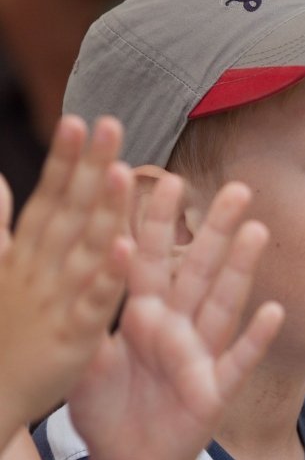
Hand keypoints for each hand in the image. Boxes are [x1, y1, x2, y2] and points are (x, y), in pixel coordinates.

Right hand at [0, 116, 131, 430]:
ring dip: (102, 210)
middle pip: (67, 212)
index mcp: (23, 257)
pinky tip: (126, 248)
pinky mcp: (72, 339)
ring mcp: (54, 304)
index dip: (63, 160)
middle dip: (88, 168)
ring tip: (122, 172)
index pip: (47, 199)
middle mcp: (37, 273)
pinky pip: (93, 304)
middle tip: (111, 124)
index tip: (80, 120)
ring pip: (82, 251)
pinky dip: (107, 276)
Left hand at [69, 176, 282, 459]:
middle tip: (237, 187)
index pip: (153, 259)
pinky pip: (237, 361)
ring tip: (256, 230)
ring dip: (240, 269)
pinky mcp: (214, 392)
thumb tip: (88, 263)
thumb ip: (88, 316)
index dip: (160, 223)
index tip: (167, 179)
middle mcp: (177, 328)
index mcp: (143, 315)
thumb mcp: (85, 361)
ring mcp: (200, 357)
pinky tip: (272, 310)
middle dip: (217, 229)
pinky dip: (255, 338)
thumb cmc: (105, 410)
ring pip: (222, 304)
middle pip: (199, 270)